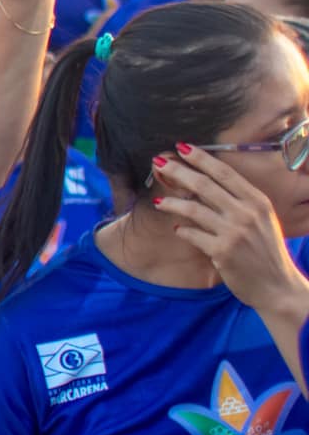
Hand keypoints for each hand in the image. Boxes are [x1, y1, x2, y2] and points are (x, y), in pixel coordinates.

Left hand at [153, 147, 308, 320]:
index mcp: (258, 202)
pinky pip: (191, 234)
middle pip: (203, 185)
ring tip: (159, 202)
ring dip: (171, 203)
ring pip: (192, 208)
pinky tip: (177, 229)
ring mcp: (233, 232)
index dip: (201, 158)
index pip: (225, 173)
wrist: (277, 287)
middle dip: (177, 171)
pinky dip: (181, 230)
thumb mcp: (261, 221)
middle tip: (157, 163)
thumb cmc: (265, 251)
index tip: (182, 147)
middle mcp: (246, 213)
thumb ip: (238, 203)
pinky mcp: (221, 251)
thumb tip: (203, 186)